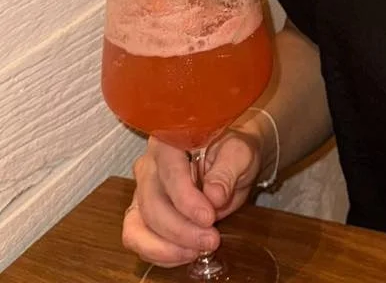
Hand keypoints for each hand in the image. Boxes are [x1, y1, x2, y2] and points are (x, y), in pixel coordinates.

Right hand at [123, 128, 261, 266]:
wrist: (231, 157)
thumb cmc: (234, 150)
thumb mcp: (240, 153)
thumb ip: (227, 171)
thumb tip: (214, 196)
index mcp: (170, 140)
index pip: (170, 172)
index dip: (186, 200)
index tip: (209, 217)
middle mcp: (149, 164)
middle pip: (152, 203)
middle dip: (180, 229)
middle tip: (210, 240)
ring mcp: (142, 190)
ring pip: (138, 225)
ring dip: (166, 246)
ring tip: (197, 250)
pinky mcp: (142, 213)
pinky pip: (138, 238)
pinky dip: (159, 252)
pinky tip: (186, 253)